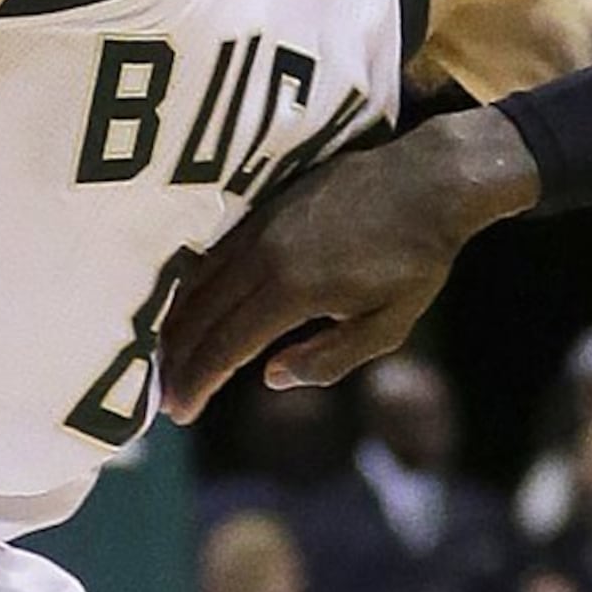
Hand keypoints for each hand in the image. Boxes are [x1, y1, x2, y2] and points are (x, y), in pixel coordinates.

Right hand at [157, 110, 537, 417]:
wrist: (430, 179)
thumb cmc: (417, 259)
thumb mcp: (388, 325)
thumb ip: (329, 358)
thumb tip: (271, 377)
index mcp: (294, 289)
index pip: (228, 345)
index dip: (199, 381)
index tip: (179, 413)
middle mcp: (266, 254)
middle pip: (203, 314)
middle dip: (177, 360)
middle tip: (161, 397)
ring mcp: (262, 224)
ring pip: (200, 280)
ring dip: (177, 323)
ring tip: (164, 358)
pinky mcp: (265, 205)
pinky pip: (214, 253)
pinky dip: (193, 286)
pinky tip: (189, 306)